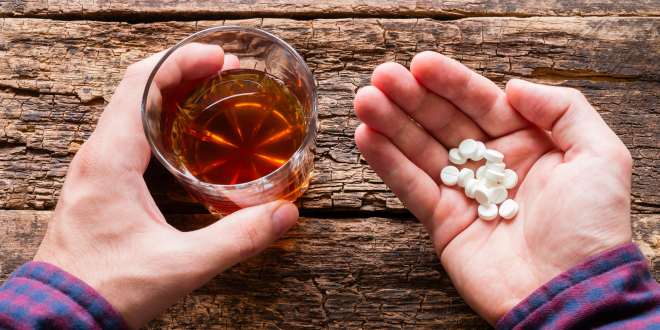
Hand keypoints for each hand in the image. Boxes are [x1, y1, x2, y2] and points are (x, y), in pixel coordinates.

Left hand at [33, 44, 299, 327]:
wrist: (61, 315)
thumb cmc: (107, 289)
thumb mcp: (181, 266)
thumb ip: (237, 239)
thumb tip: (284, 215)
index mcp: (111, 159)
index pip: (142, 85)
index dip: (182, 62)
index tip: (219, 59)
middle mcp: (97, 154)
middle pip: (137, 87)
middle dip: (182, 70)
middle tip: (225, 71)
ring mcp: (95, 167)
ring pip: (131, 107)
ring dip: (170, 90)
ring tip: (210, 91)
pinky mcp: (100, 182)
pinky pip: (128, 130)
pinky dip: (159, 116)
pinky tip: (186, 132)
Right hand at [353, 51, 631, 323]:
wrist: (571, 293)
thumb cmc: (591, 228)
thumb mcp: (600, 156)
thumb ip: (562, 110)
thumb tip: (513, 86)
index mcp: (527, 144)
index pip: (482, 104)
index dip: (451, 83)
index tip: (420, 64)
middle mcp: (492, 165)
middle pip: (444, 123)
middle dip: (412, 98)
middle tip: (381, 77)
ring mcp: (465, 194)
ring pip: (421, 151)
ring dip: (391, 124)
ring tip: (364, 100)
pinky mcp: (443, 222)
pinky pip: (411, 187)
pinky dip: (388, 163)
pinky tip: (367, 137)